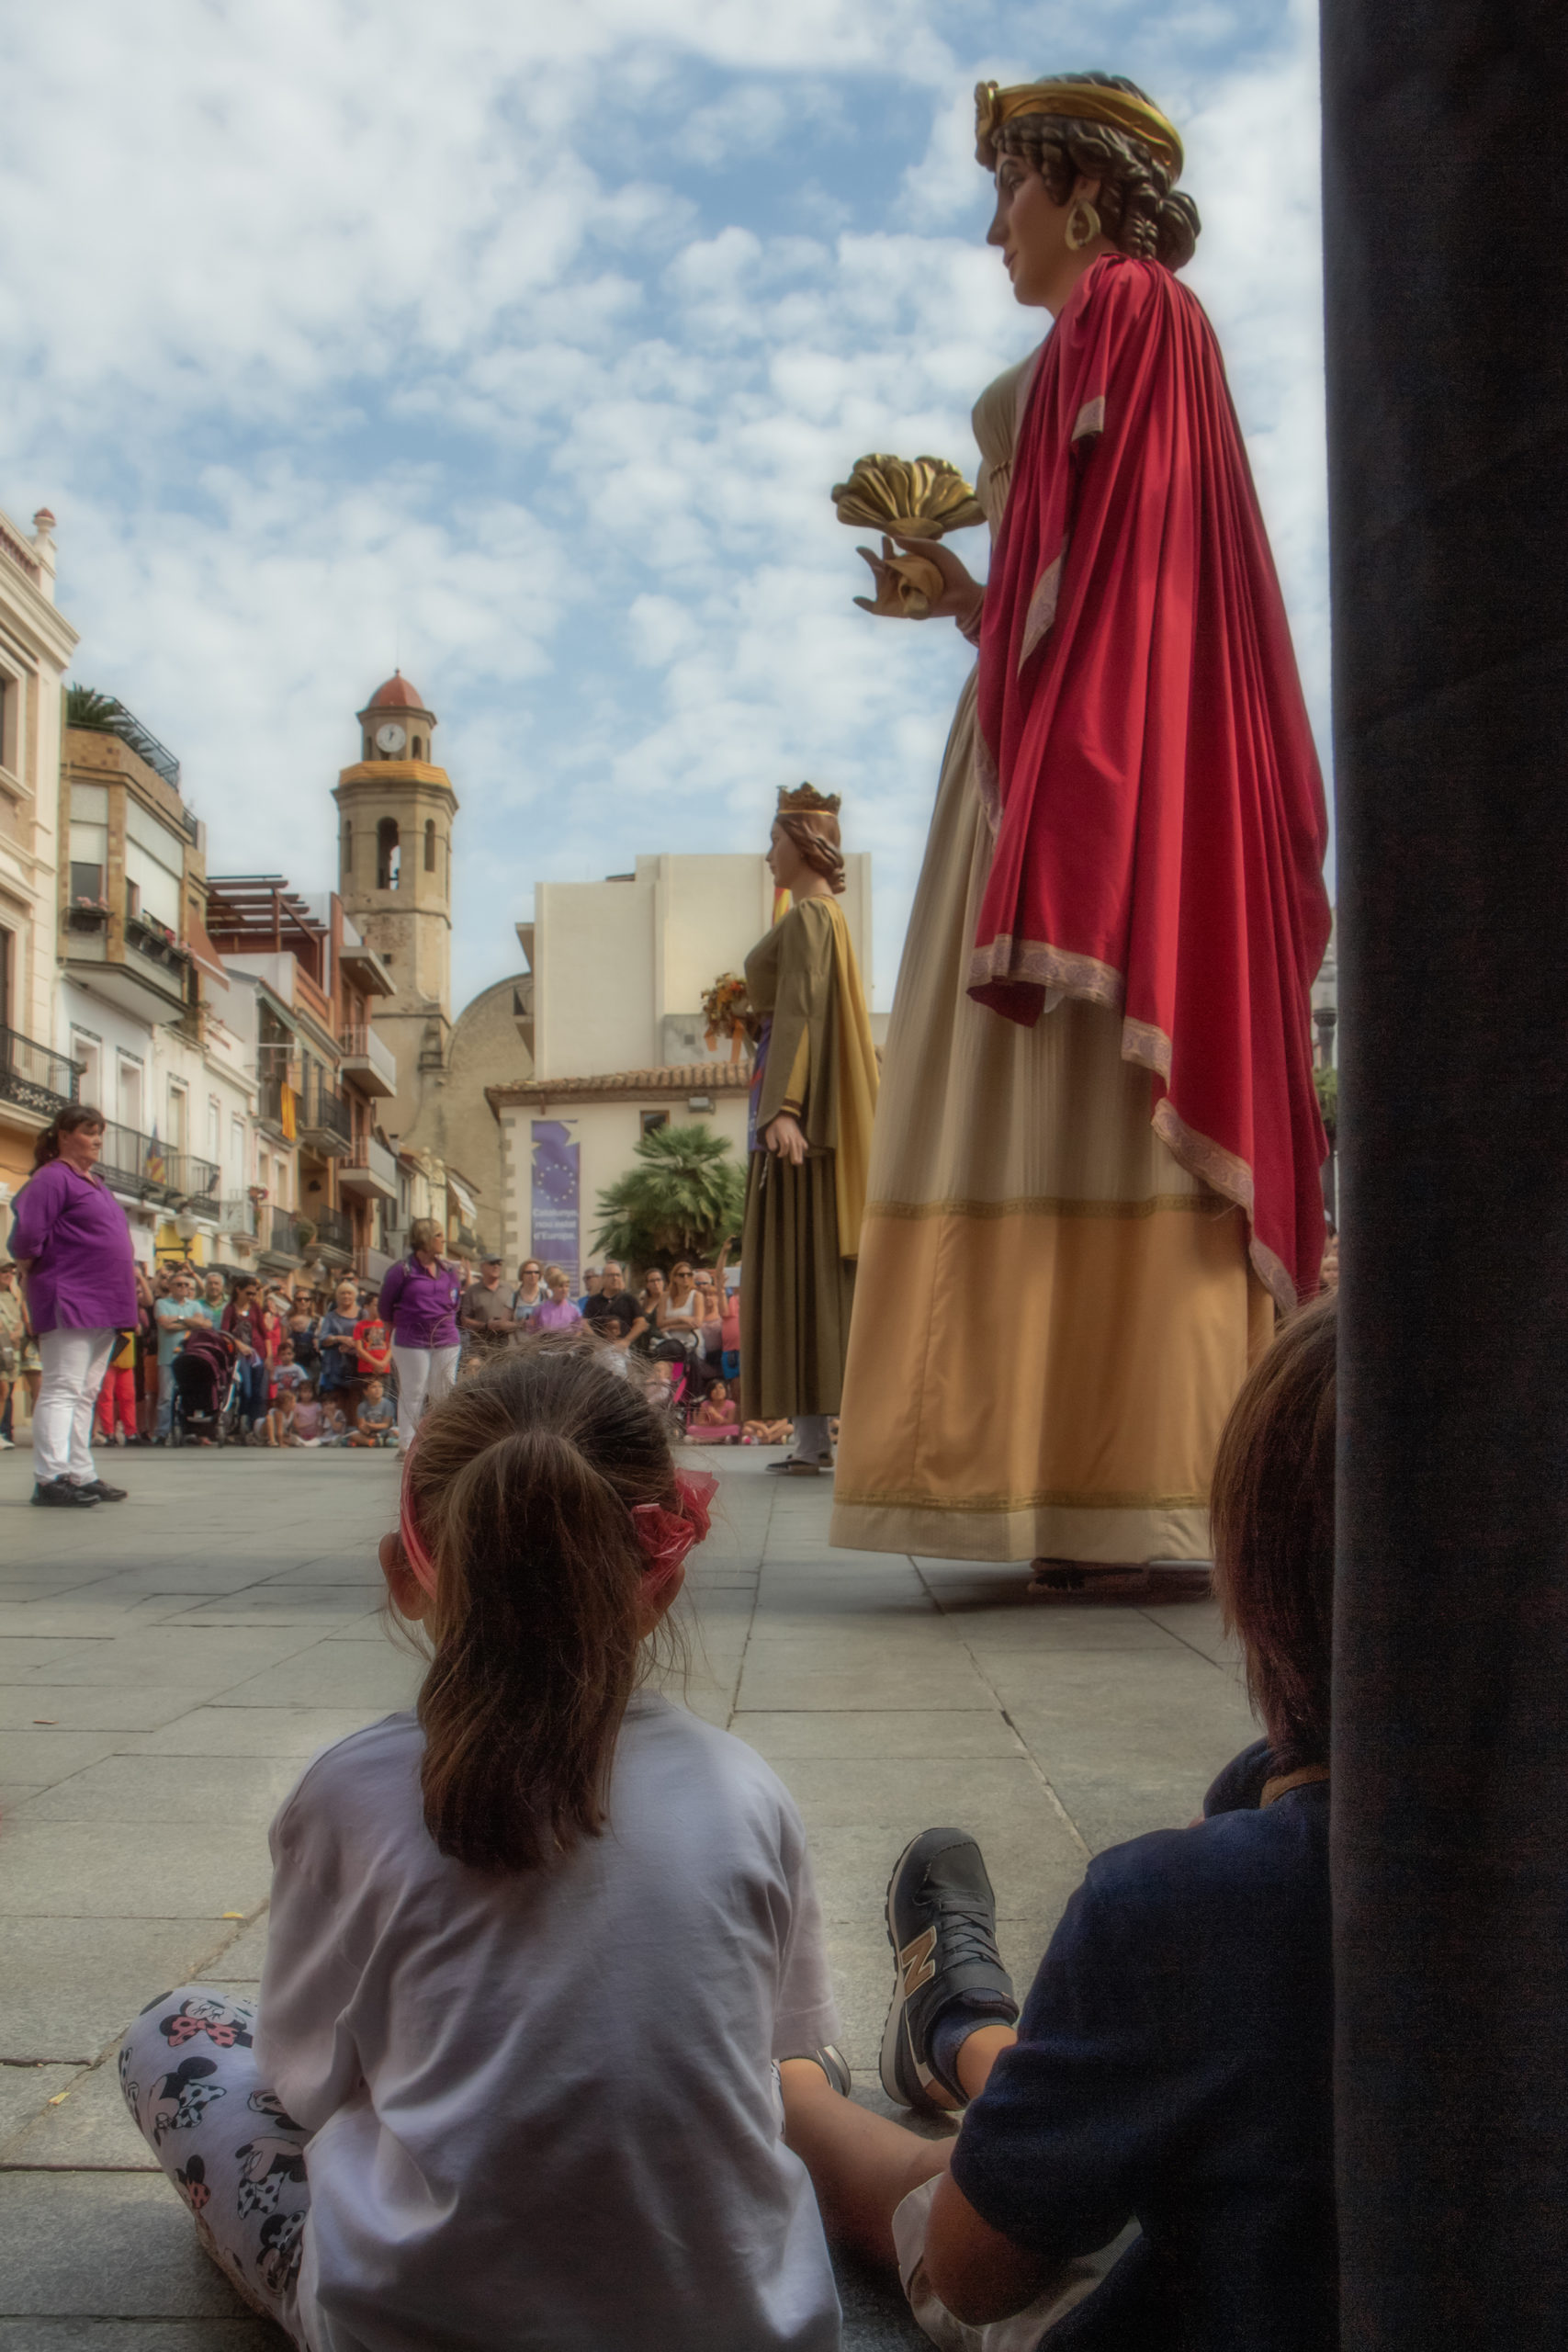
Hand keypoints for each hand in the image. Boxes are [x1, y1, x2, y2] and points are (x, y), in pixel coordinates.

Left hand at [763, 1111, 808, 1165]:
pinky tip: (803, 1151)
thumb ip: (770, 1142)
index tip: (778, 1155)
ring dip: (800, 1155)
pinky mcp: (800, 1136)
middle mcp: (791, 1136)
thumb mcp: (769, 1133)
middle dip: (795, 1155)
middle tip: (795, 1162)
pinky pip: (803, 1142)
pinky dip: (804, 1147)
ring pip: (799, 1146)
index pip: (785, 1145)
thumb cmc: (775, 1126)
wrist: (784, 1116)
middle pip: (794, 1147)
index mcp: (783, 1135)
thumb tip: (774, 1149)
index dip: (782, 1152)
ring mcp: (797, 1136)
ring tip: (799, 1163)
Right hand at [854, 532, 982, 628]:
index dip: (885, 546)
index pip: (891, 554)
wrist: (964, 594)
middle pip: (881, 568)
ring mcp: (901, 593)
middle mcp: (903, 578)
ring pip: (881, 583)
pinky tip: (857, 599)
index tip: (886, 537)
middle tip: (862, 550)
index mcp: (910, 564)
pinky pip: (881, 608)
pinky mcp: (902, 609)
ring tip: (875, 565)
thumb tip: (894, 537)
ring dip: (875, 574)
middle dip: (871, 558)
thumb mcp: (936, 551)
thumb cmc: (952, 572)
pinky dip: (867, 605)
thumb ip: (917, 543)